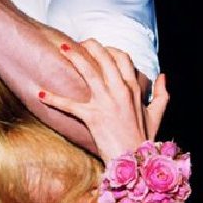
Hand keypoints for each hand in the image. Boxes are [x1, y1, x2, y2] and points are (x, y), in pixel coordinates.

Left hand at [37, 40, 168, 163]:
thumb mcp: (157, 113)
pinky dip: (53, 98)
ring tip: (61, 47)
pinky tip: (39, 93)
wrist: (135, 160)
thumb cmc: (145, 138)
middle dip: (91, 45)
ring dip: (74, 56)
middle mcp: (120, 91)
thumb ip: (162, 93)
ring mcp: (105, 103)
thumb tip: (162, 76)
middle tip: (78, 41)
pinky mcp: (92, 117)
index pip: (122, 58)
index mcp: (133, 88)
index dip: (110, 49)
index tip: (99, 49)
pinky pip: (69, 105)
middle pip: (105, 58)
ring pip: (89, 72)